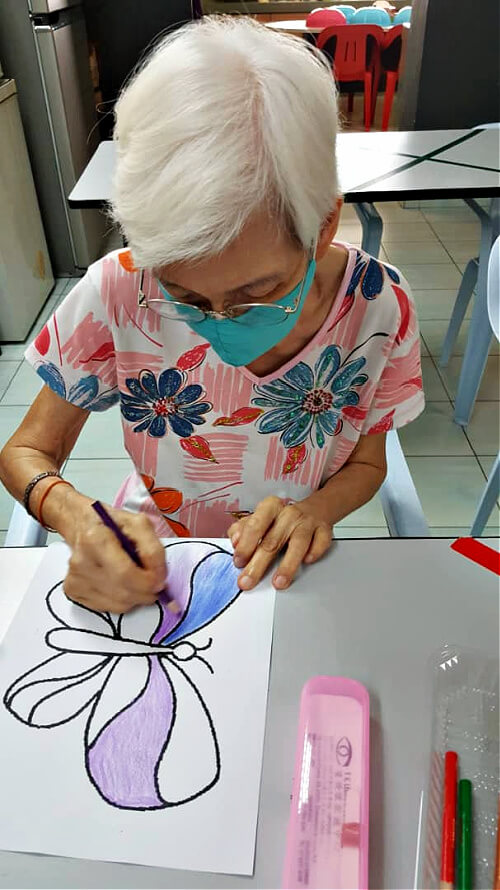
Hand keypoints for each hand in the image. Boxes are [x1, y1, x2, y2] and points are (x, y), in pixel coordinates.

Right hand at [60, 493, 166, 612]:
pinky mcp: (73, 591)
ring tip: (135, 579)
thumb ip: (154, 550)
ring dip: (136, 597)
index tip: (160, 580)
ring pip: (118, 605)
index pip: (126, 574)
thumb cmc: (113, 524)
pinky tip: (120, 583)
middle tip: (153, 582)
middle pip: (123, 593)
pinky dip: (122, 600)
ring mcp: (75, 578)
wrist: (84, 525)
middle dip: (146, 592)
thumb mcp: (140, 525)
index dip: (149, 582)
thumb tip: (159, 579)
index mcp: (96, 539)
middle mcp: (81, 561)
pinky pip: (108, 608)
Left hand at [227, 495, 332, 590]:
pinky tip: (307, 561)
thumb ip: (245, 530)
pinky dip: (314, 553)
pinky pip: (320, 542)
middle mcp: (289, 514)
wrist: (316, 508)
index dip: (245, 545)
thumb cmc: (283, 518)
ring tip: (278, 582)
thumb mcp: (261, 518)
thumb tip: (235, 543)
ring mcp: (308, 522)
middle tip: (248, 581)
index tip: (238, 562)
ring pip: (298, 543)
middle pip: (272, 541)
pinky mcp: (324, 530)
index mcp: (270, 508)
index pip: (255, 526)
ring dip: (287, 565)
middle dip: (258, 564)